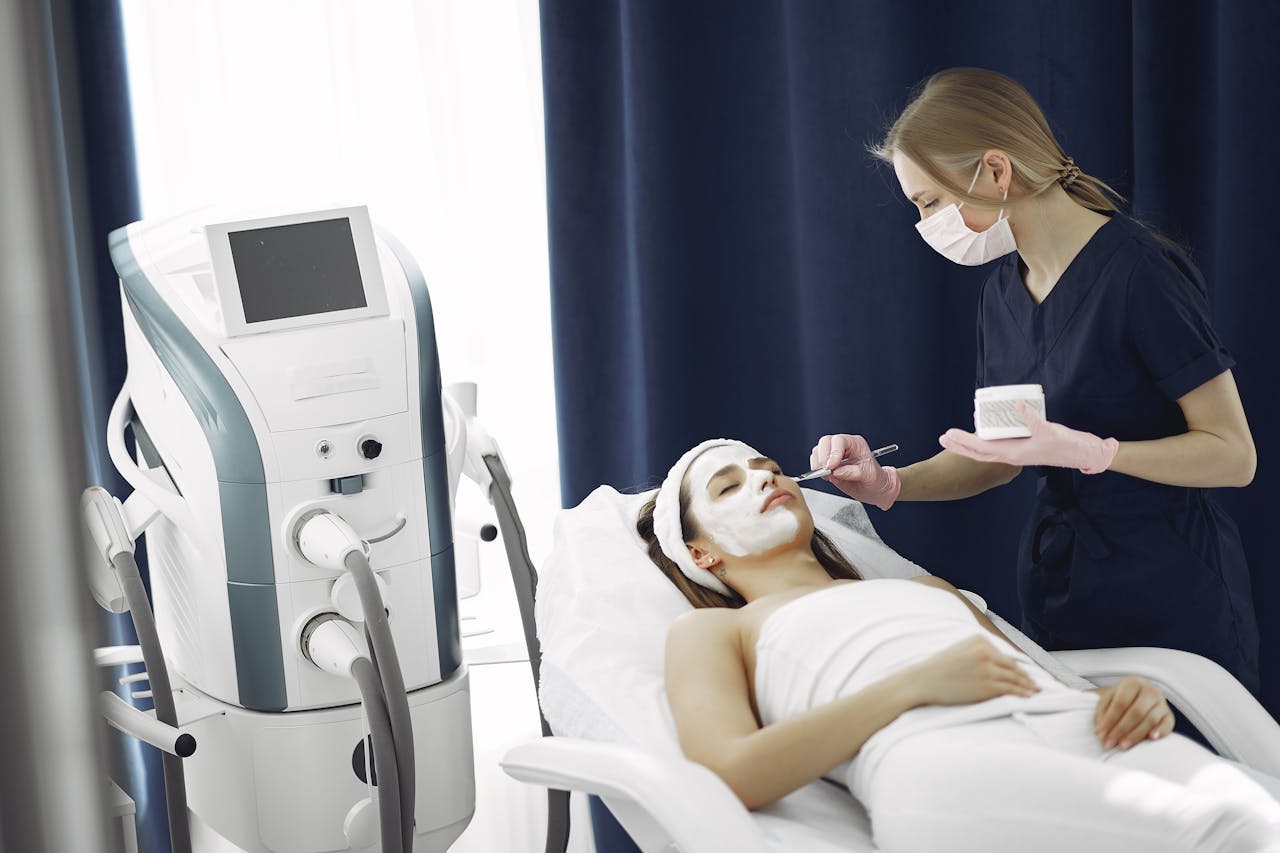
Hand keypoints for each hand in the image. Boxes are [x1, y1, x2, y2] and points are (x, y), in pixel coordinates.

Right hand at [809, 433, 900, 510]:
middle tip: (826, 471)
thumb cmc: (875, 480)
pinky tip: (827, 476)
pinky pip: (816, 461)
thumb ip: (853, 472)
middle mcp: (844, 446)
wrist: (874, 488)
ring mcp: (834, 453)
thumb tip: (836, 471)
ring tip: (828, 475)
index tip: (831, 467)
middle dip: (823, 457)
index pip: (839, 441)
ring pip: (818, 450)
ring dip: (819, 464)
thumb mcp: (869, 476)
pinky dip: (817, 469)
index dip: (833, 453)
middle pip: (825, 442)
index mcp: (856, 444)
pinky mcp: (828, 462)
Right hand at [904, 635, 1040, 706]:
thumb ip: (978, 652)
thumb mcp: (959, 650)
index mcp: (979, 640)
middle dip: (1026, 676)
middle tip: (1036, 683)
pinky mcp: (987, 685)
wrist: (922, 681)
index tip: (1026, 672)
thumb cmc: (938, 668)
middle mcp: (985, 651)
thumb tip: (998, 663)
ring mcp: (987, 669)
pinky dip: (1021, 693)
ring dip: (1027, 685)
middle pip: (1012, 666)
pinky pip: (1009, 689)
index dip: (1018, 666)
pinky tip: (1027, 695)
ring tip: (1034, 690)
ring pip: (1014, 678)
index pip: (1004, 654)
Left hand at [939, 402, 1119, 473]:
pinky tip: (983, 432)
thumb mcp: (1049, 430)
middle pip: (979, 452)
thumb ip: (1032, 418)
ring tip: (955, 437)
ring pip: (987, 450)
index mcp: (1014, 454)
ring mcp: (1016, 452)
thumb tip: (1016, 404)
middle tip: (942, 437)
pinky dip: (986, 440)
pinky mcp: (1023, 447)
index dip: (963, 442)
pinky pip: (998, 445)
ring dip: (970, 444)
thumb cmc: (1066, 445)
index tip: (948, 435)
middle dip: (959, 446)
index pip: (982, 449)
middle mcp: (1012, 455)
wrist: (1082, 454)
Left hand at [1092, 676, 1174, 749]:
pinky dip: (1160, 731)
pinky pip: (1167, 725)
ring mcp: (1162, 703)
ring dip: (1136, 735)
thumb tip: (1100, 732)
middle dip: (1121, 730)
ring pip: (1150, 720)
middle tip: (1110, 743)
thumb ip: (1102, 714)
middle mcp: (1150, 690)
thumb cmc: (1119, 700)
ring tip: (1123, 746)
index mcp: (1132, 683)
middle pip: (1136, 712)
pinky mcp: (1170, 716)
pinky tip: (1151, 738)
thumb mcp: (1107, 701)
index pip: (1121, 702)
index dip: (1110, 720)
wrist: (1136, 699)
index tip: (1100, 734)